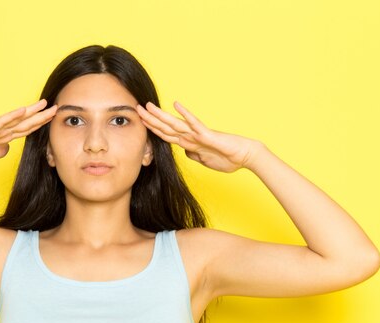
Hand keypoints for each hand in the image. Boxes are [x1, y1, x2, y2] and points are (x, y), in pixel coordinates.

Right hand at [0, 99, 56, 165]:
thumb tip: (7, 149)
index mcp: (1, 138)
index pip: (24, 130)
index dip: (38, 124)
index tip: (51, 119)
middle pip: (25, 123)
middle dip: (41, 116)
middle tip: (56, 107)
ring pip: (16, 120)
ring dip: (31, 112)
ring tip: (44, 104)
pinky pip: (1, 123)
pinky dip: (12, 117)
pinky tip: (22, 110)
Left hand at [136, 101, 261, 172]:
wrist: (245, 156)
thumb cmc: (227, 158)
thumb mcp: (204, 160)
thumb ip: (194, 155)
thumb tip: (185, 152)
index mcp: (189, 143)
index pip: (165, 135)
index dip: (152, 128)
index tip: (140, 121)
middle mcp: (191, 136)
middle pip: (165, 127)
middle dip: (150, 119)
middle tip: (135, 108)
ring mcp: (198, 134)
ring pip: (175, 124)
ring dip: (160, 115)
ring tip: (148, 106)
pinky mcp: (207, 135)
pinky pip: (194, 123)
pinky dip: (185, 114)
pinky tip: (176, 105)